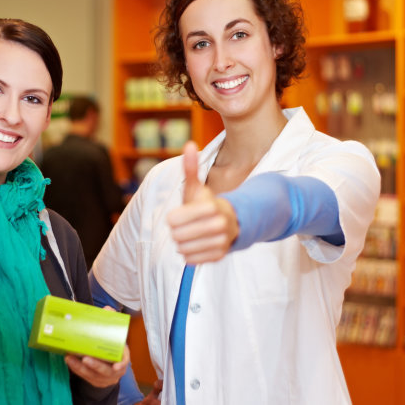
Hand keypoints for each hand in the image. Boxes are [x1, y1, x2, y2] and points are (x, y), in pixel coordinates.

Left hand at [64, 308, 129, 387]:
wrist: (111, 365)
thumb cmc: (111, 348)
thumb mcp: (114, 337)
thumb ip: (111, 323)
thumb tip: (107, 309)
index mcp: (122, 358)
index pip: (124, 361)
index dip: (121, 364)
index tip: (116, 366)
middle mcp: (115, 370)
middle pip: (106, 371)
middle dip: (96, 365)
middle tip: (85, 358)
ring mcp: (104, 378)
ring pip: (92, 375)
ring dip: (80, 367)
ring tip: (70, 357)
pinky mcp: (94, 381)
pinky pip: (84, 376)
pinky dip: (76, 368)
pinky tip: (69, 360)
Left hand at [167, 142, 238, 263]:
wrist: (230, 223)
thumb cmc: (206, 204)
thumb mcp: (197, 188)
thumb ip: (191, 168)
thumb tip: (189, 144)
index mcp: (212, 207)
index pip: (174, 220)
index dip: (174, 218)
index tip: (180, 215)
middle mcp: (220, 225)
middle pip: (177, 236)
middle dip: (178, 231)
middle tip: (186, 226)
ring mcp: (221, 242)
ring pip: (182, 249)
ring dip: (183, 243)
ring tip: (192, 234)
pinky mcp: (219, 256)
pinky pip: (190, 260)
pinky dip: (189, 253)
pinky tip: (197, 244)